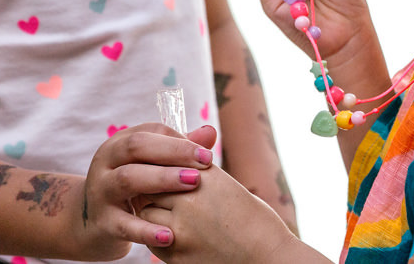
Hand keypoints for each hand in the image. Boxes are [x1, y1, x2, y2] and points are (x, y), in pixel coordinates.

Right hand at [82, 123, 216, 251]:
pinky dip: (146, 230)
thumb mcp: (148, 166)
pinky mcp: (103, 221)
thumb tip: (210, 132)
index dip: (179, 141)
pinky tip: (169, 235)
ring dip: (162, 179)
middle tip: (205, 163)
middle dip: (173, 152)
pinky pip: (124, 224)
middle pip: (136, 147)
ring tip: (192, 185)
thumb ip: (178, 151)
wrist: (91, 223)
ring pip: (128, 178)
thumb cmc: (130, 189)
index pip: (150, 132)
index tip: (206, 154)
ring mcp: (101, 190)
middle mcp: (106, 162)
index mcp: (119, 144)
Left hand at [138, 165, 309, 263]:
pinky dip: (157, 236)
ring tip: (171, 216)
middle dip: (155, 189)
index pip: (163, 161)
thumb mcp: (224, 184)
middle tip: (161, 194)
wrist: (266, 256)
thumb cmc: (251, 219)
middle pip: (151, 185)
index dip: (160, 167)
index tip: (161, 171)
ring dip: (154, 213)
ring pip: (147, 212)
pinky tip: (173, 234)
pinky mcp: (176, 254)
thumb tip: (167, 159)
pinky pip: (151, 239)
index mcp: (205, 175)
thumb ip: (194, 171)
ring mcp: (181, 228)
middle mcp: (190, 198)